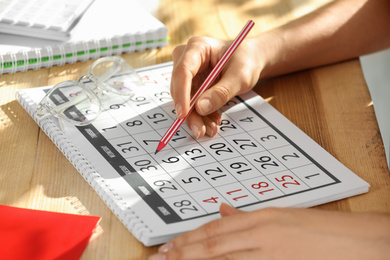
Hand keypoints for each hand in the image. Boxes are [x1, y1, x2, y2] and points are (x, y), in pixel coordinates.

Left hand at [150, 204, 389, 259]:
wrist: (359, 243)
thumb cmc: (323, 230)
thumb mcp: (283, 218)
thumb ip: (249, 217)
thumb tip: (224, 212)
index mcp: (261, 219)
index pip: (215, 230)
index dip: (189, 239)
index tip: (169, 247)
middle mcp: (261, 234)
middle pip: (212, 245)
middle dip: (182, 252)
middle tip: (159, 258)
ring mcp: (269, 253)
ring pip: (221, 257)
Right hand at [170, 36, 262, 138]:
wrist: (251, 59)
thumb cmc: (246, 60)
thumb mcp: (240, 76)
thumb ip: (221, 92)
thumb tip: (200, 108)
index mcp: (198, 47)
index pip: (183, 71)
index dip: (181, 93)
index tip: (184, 113)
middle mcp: (187, 59)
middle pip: (181, 88)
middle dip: (190, 112)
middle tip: (199, 131)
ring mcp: (189, 73)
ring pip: (186, 99)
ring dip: (197, 117)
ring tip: (211, 129)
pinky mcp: (193, 85)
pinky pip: (193, 103)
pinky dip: (202, 115)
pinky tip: (213, 122)